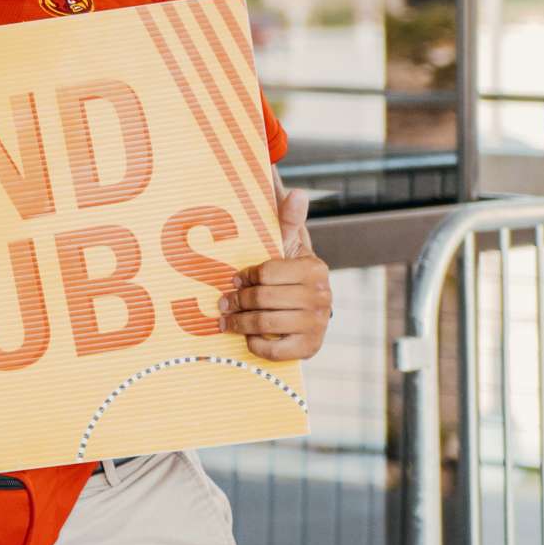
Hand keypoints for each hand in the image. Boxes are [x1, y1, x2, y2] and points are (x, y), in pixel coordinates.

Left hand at [222, 188, 332, 360]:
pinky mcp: (311, 347)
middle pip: (262, 299)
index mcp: (314, 269)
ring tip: (227, 320)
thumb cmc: (289, 270)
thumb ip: (288, 219)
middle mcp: (321, 297)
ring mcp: (318, 324)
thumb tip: (297, 192)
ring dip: (240, 323)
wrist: (305, 305)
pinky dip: (257, 345)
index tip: (235, 278)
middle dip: (237, 301)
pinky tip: (249, 337)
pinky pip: (277, 351)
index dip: (245, 277)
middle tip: (222, 303)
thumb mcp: (288, 243)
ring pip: (265, 324)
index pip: (266, 273)